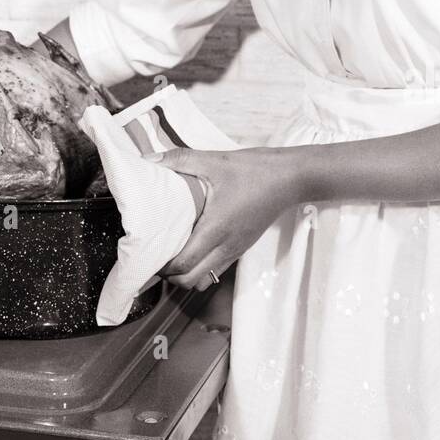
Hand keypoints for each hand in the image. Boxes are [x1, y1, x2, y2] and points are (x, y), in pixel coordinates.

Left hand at [149, 147, 304, 290]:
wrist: (290, 178)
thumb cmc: (253, 170)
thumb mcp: (215, 160)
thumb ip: (180, 159)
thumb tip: (149, 159)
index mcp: (216, 228)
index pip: (184, 264)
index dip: (163, 265)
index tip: (149, 251)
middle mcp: (226, 246)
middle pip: (191, 280)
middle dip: (170, 274)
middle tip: (157, 254)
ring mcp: (235, 250)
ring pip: (204, 279)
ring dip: (185, 274)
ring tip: (173, 254)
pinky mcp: (242, 248)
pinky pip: (217, 269)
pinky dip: (201, 268)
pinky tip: (193, 248)